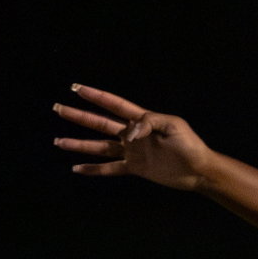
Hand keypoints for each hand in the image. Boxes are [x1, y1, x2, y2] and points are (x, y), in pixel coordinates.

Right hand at [53, 85, 214, 190]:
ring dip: (79, 144)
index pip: (114, 105)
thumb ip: (149, 123)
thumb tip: (128, 133)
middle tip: (58, 108)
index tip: (76, 88)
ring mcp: (132, 151)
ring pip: (100, 146)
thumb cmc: (190, 145)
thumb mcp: (173, 125)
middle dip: (78, 116)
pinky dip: (94, 169)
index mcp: (142, 120)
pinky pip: (110, 168)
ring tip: (58, 142)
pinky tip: (77, 168)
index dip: (96, 96)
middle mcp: (133, 135)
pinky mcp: (135, 168)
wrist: (199, 170)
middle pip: (100, 123)